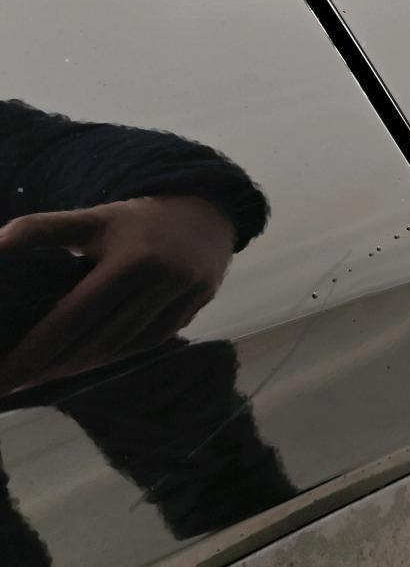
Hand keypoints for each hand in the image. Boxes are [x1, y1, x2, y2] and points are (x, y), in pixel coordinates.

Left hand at [0, 196, 235, 393]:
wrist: (207, 210)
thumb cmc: (138, 219)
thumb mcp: (92, 218)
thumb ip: (40, 229)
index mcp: (131, 259)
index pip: (75, 315)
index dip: (37, 349)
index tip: (5, 375)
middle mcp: (162, 281)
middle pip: (102, 339)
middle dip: (56, 366)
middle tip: (18, 381)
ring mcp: (184, 297)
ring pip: (128, 345)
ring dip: (87, 365)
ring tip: (50, 374)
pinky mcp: (197, 307)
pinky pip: (152, 341)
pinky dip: (119, 354)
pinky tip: (95, 359)